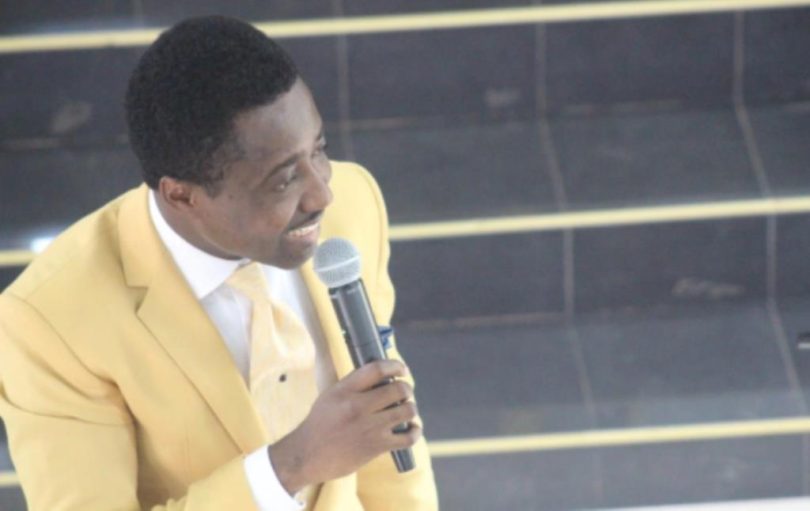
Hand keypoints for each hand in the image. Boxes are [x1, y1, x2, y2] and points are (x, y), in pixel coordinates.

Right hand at [267, 360, 420, 493]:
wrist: (307, 456)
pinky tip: (412, 428)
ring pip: (407, 411)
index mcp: (345, 390)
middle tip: (404, 392)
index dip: (395, 366)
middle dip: (406, 389)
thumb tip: (381, 374)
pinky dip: (414, 432)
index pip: (377, 369)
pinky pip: (408, 437)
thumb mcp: (331, 395)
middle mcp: (358, 406)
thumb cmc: (320, 423)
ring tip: (406, 410)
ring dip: (411, 409)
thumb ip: (354, 384)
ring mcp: (369, 427)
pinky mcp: (376, 447)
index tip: (401, 370)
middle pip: (398, 389)